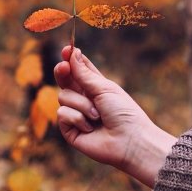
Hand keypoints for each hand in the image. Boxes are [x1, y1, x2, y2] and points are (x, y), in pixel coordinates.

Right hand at [54, 46, 176, 187]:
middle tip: (64, 67)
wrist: (129, 141)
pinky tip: (90, 127)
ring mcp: (75, 114)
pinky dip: (77, 118)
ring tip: (97, 116)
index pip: (78, 68)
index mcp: (94, 86)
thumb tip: (72, 53)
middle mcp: (83, 98)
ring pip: (63, 96)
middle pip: (64, 79)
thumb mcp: (104, 88)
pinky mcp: (70, 130)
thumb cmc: (123, 112)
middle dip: (62, 71)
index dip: (71, 59)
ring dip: (82, 105)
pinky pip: (62, 114)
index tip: (67, 49)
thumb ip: (84, 73)